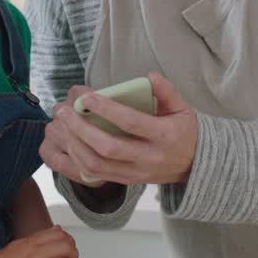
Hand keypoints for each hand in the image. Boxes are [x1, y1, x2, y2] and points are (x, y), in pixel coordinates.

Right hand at [0, 226, 77, 257]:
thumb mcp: (18, 246)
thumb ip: (37, 238)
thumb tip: (56, 229)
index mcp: (29, 242)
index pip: (57, 232)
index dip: (67, 238)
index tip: (67, 245)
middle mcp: (34, 250)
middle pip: (64, 243)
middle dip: (72, 250)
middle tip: (71, 257)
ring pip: (65, 256)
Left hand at [39, 72, 197, 186]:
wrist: (195, 166)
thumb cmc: (184, 132)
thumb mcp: (183, 109)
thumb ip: (167, 92)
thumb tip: (151, 76)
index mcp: (164, 136)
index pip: (130, 122)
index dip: (107, 109)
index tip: (87, 97)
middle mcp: (149, 157)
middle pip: (108, 147)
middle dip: (81, 129)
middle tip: (64, 111)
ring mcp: (137, 173)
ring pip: (98, 164)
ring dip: (76, 145)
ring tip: (63, 125)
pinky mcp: (127, 181)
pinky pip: (97, 175)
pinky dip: (79, 159)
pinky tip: (70, 143)